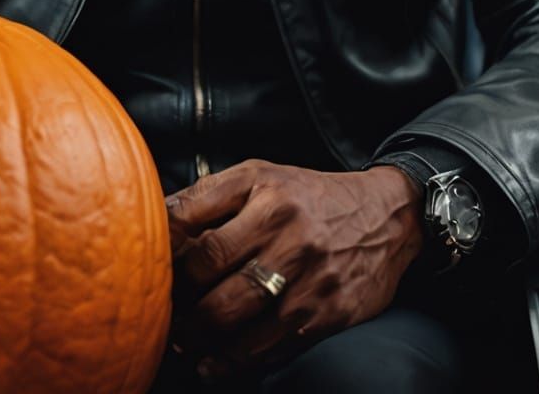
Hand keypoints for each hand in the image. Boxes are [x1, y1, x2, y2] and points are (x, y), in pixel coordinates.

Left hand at [165, 159, 423, 375]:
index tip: (152, 271)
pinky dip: (234, 361)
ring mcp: (308, 276)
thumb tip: (156, 219)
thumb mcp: (260, 177)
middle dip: (179, 305)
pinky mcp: (326, 313)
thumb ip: (208, 195)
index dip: (166, 256)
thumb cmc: (308, 196)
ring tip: (184, 343)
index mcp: (264, 192)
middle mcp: (286, 232)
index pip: (195, 228)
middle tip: (165, 316)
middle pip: (210, 279)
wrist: (386, 217)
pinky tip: (214, 362)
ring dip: (199, 338)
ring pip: (234, 319)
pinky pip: (269, 346)